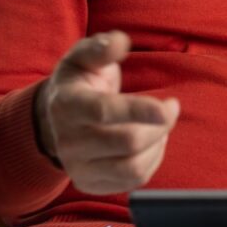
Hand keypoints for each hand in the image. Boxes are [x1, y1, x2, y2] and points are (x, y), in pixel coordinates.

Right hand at [35, 30, 179, 194]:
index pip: (105, 112)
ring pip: (133, 167)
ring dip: (159, 144)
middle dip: (161, 125)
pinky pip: (134, 180)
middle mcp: (68, 141)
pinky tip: (151, 142)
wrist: (56, 119)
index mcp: (67, 105)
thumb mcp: (84, 57)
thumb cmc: (80, 82)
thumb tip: (119, 42)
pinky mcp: (90, 184)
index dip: (140, 110)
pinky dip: (152, 160)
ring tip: (161, 126)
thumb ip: (101, 47)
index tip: (169, 106)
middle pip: (128, 142)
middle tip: (171, 108)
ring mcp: (77, 167)